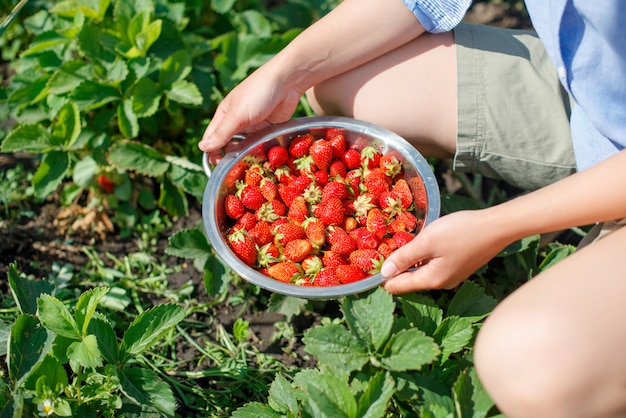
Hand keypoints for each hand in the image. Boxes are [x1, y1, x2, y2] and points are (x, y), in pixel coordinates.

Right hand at [198, 64, 304, 163]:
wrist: (288, 81)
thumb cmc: (258, 93)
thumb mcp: (238, 114)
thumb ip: (222, 133)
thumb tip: (202, 148)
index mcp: (224, 115)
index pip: (212, 139)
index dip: (212, 153)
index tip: (218, 168)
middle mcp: (237, 122)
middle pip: (228, 145)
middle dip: (230, 157)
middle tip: (235, 172)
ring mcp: (253, 126)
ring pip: (245, 146)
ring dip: (245, 156)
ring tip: (249, 169)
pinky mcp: (267, 129)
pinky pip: (260, 144)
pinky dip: (260, 152)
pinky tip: (262, 161)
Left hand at [381, 209, 506, 293]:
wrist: (496, 226)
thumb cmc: (460, 232)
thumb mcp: (427, 241)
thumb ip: (404, 256)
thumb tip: (384, 273)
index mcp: (432, 280)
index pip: (398, 287)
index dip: (382, 278)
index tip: (367, 266)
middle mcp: (441, 283)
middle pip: (410, 281)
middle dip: (394, 269)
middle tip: (378, 254)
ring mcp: (452, 276)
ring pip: (422, 272)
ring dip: (408, 262)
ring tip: (394, 248)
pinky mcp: (459, 266)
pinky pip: (433, 266)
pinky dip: (422, 258)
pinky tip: (418, 246)